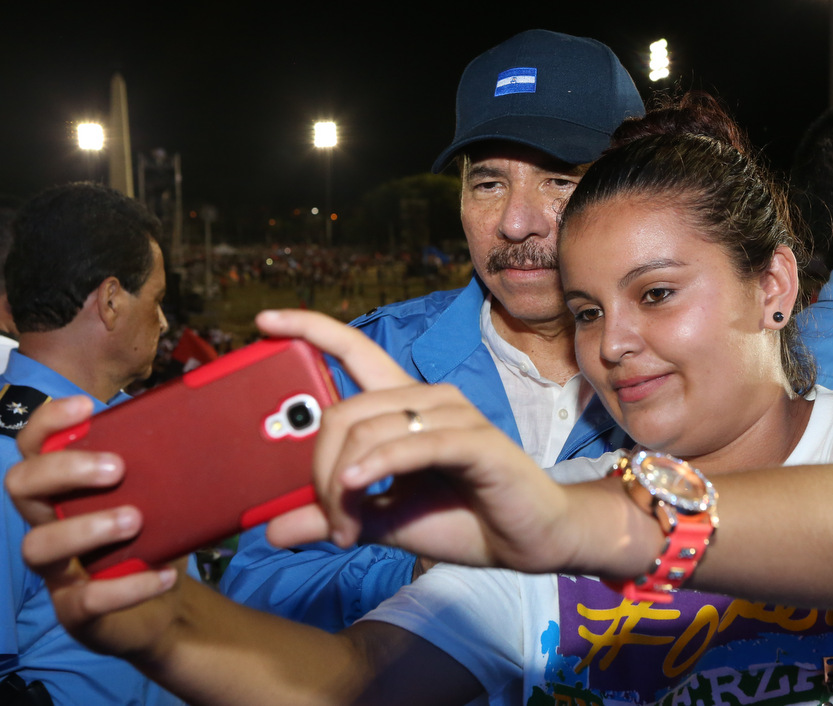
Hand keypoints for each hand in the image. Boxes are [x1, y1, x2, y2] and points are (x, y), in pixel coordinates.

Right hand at [5, 396, 181, 656]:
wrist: (165, 605)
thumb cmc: (154, 538)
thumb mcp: (161, 496)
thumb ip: (165, 466)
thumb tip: (204, 424)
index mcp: (66, 489)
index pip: (35, 447)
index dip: (49, 422)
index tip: (85, 406)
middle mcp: (51, 523)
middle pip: (22, 485)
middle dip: (65, 469)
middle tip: (116, 468)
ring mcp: (59, 569)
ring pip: (38, 545)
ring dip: (86, 528)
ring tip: (135, 520)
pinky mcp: (77, 611)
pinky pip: (87, 599)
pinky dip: (129, 586)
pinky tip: (165, 574)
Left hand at [257, 310, 576, 572]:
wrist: (526, 540)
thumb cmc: (462, 518)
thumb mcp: (383, 521)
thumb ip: (334, 515)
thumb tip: (274, 528)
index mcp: (403, 405)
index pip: (354, 350)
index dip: (310, 328)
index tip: (265, 319)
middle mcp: (426, 399)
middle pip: (342, 412)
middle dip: (319, 472)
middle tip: (331, 522)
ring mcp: (453, 416)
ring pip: (369, 431)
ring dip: (344, 487)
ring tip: (349, 530)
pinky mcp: (476, 442)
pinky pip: (412, 445)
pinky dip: (378, 466)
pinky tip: (358, 490)